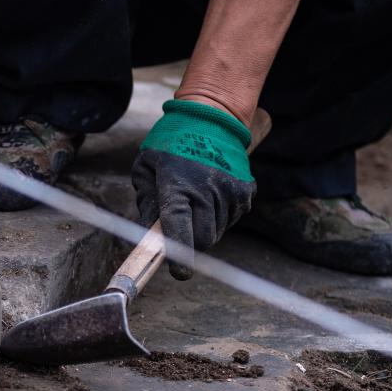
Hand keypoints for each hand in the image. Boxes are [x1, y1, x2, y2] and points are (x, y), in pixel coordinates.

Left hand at [131, 99, 255, 279]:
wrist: (212, 118)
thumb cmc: (171, 144)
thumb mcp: (146, 169)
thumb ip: (146, 204)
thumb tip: (149, 236)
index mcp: (178, 187)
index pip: (179, 230)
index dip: (178, 255)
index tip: (178, 273)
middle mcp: (207, 192)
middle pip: (202, 240)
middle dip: (190, 242)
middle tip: (180, 228)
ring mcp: (230, 193)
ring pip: (216, 232)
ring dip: (204, 227)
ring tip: (194, 200)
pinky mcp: (246, 192)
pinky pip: (230, 219)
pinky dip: (218, 216)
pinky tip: (210, 195)